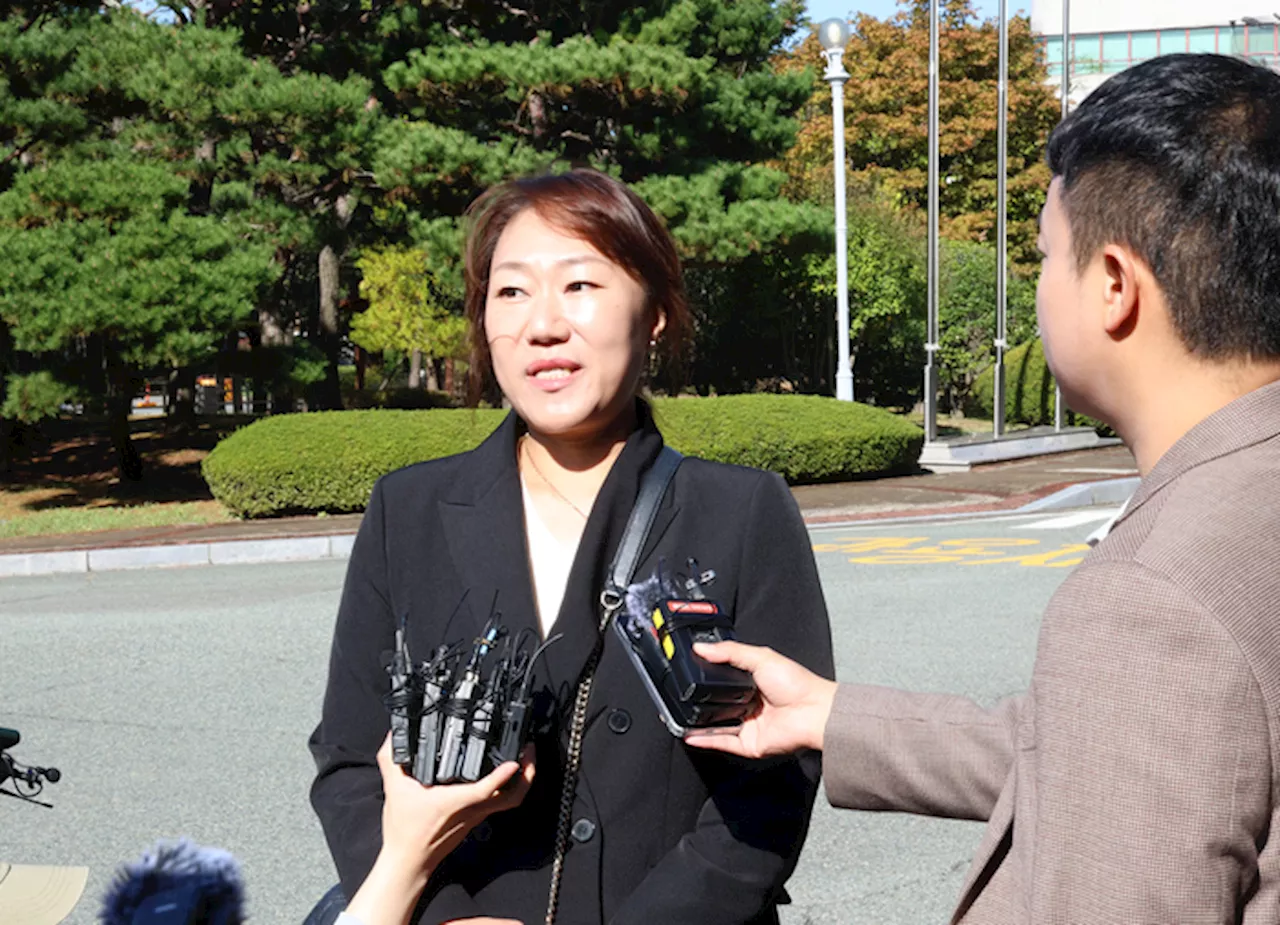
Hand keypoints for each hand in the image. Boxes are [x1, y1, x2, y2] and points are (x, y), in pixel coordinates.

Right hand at [345, 736, 534, 924]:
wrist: (408, 862)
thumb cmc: (405, 832)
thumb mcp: (394, 789)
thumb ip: (392, 760)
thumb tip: (392, 737)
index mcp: (455, 802)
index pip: (486, 789)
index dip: (502, 775)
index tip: (515, 761)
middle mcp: (471, 810)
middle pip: (512, 797)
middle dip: (527, 774)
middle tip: (530, 751)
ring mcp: (476, 817)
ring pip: (509, 801)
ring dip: (522, 780)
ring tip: (525, 758)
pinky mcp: (475, 820)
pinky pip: (499, 803)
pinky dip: (507, 787)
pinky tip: (504, 774)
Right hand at [683, 641, 836, 758]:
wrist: (813, 712)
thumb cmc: (796, 684)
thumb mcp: (761, 657)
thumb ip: (730, 652)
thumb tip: (701, 647)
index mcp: (752, 683)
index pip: (722, 680)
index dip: (706, 677)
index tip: (687, 672)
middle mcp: (748, 705)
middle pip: (717, 704)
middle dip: (698, 701)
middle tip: (678, 695)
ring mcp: (748, 726)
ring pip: (716, 725)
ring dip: (697, 723)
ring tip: (677, 715)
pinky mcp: (749, 744)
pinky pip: (723, 742)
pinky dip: (705, 740)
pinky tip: (689, 734)